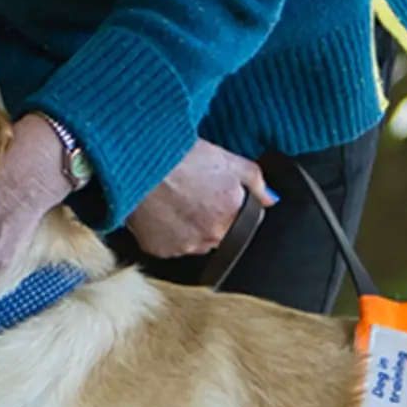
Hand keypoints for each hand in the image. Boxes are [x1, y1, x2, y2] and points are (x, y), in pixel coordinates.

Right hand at [123, 139, 268, 259]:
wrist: (135, 160)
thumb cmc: (179, 155)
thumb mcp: (226, 158)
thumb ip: (256, 181)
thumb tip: (271, 199)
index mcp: (232, 213)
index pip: (244, 219)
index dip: (230, 202)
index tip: (214, 189)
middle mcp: (211, 236)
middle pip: (219, 232)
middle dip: (210, 215)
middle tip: (191, 191)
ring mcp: (184, 246)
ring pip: (194, 240)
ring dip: (189, 226)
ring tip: (173, 199)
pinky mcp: (159, 251)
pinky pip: (169, 245)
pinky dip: (166, 232)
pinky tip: (160, 211)